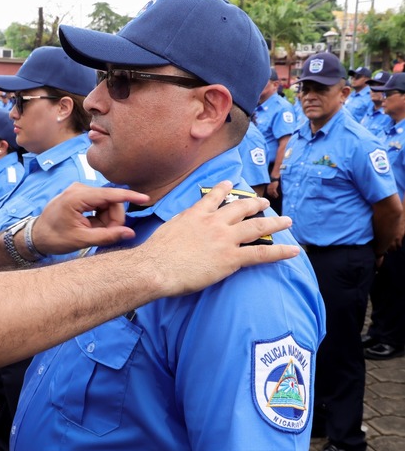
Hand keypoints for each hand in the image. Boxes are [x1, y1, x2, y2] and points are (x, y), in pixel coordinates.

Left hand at [31, 183, 140, 254]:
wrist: (36, 236)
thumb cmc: (54, 238)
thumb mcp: (81, 240)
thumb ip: (107, 236)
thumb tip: (129, 233)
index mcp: (76, 197)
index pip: (109, 194)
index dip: (128, 197)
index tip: (145, 198)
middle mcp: (78, 189)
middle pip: (110, 200)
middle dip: (114, 219)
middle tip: (106, 235)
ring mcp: (79, 190)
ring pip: (107, 203)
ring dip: (107, 219)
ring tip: (94, 232)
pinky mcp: (80, 195)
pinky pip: (100, 204)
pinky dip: (101, 217)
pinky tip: (91, 226)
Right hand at [135, 181, 298, 298]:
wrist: (157, 266)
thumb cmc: (156, 252)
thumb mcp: (167, 229)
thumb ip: (181, 224)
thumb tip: (184, 225)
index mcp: (196, 214)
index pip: (213, 197)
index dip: (223, 189)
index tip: (230, 184)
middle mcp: (214, 222)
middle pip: (240, 208)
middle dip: (255, 204)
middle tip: (265, 202)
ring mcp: (225, 239)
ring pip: (256, 227)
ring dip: (274, 222)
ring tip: (286, 221)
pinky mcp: (231, 258)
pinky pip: (261, 253)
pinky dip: (280, 251)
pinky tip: (293, 250)